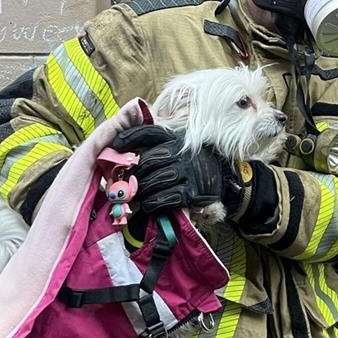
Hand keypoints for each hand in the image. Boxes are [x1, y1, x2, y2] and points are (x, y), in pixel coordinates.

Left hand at [112, 125, 241, 214]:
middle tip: (121, 183)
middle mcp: (181, 152)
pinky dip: (154, 202)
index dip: (130, 137)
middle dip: (132, 174)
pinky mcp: (192, 191)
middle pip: (148, 161)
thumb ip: (156, 144)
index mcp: (175, 139)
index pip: (149, 133)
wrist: (222, 177)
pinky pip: (167, 197)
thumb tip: (125, 146)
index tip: (115, 145)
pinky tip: (147, 204)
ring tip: (132, 197)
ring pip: (155, 180)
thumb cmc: (191, 162)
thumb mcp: (178, 146)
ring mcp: (188, 171)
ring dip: (140, 191)